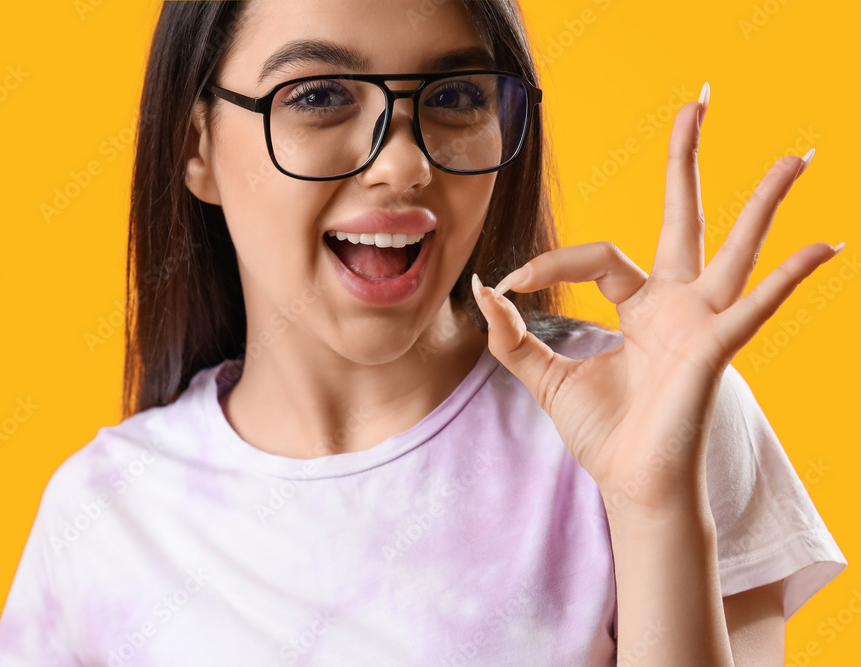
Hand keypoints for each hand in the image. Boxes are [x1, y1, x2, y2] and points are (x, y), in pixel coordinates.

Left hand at [471, 85, 841, 508]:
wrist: (630, 484)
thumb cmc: (600, 433)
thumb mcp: (545, 376)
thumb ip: (513, 335)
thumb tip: (486, 290)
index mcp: (637, 304)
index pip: (597, 255)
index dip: (550, 261)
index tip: (510, 284)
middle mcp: (675, 303)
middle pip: (684, 217)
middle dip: (687, 161)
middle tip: (698, 101)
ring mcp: (702, 321)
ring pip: (736, 248)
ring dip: (763, 202)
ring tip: (796, 156)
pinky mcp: (716, 348)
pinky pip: (757, 306)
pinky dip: (791, 277)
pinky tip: (827, 245)